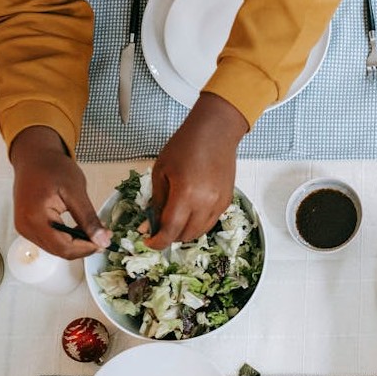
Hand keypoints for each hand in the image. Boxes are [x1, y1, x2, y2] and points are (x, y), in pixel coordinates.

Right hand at [9, 126, 111, 258]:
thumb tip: (102, 241)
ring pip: (55, 248)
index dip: (87, 248)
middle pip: (59, 251)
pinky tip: (77, 228)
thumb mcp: (76, 191)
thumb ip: (89, 219)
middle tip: (102, 235)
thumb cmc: (52, 168)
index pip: (64, 247)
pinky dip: (66, 238)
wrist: (34, 157)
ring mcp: (24, 228)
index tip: (105, 241)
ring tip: (91, 230)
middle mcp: (25, 227)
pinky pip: (49, 241)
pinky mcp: (27, 226)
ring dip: (75, 244)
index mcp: (35, 217)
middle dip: (83, 247)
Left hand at [146, 93, 247, 249]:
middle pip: (186, 235)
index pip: (170, 230)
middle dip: (170, 237)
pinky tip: (190, 211)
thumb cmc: (185, 146)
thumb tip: (151, 224)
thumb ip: (157, 201)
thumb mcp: (161, 171)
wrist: (216, 133)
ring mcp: (219, 204)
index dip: (158, 242)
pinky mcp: (227, 202)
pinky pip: (210, 221)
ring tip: (175, 220)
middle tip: (160, 228)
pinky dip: (198, 223)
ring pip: (200, 232)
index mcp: (186, 194)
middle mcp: (205, 203)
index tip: (150, 242)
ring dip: (185, 232)